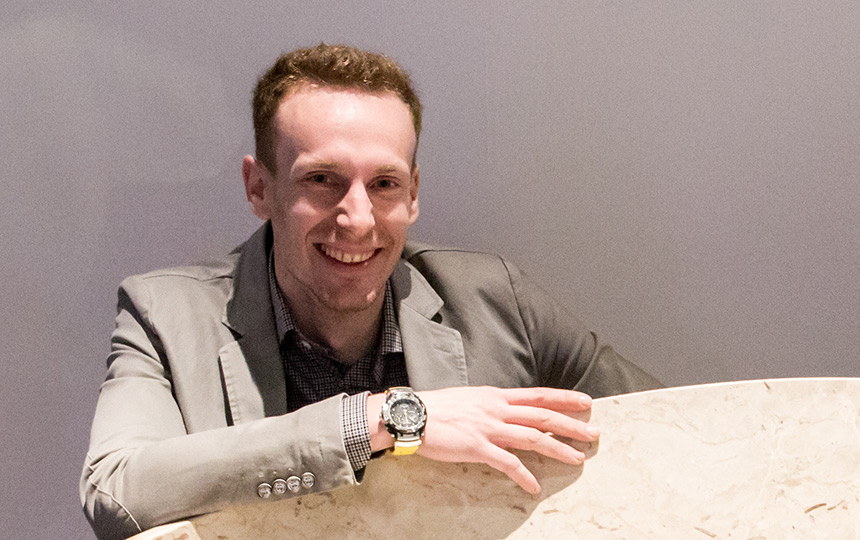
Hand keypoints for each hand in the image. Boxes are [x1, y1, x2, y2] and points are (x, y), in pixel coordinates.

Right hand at [393, 386, 597, 494]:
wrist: (412, 414)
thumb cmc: (436, 408)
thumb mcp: (469, 399)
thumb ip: (489, 407)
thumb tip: (504, 413)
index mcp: (495, 395)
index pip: (538, 394)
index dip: (564, 397)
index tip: (585, 402)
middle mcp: (496, 409)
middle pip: (543, 415)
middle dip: (571, 425)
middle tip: (594, 433)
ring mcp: (488, 428)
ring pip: (533, 437)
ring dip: (558, 449)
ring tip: (578, 459)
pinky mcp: (477, 447)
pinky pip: (507, 463)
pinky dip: (524, 476)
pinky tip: (534, 487)